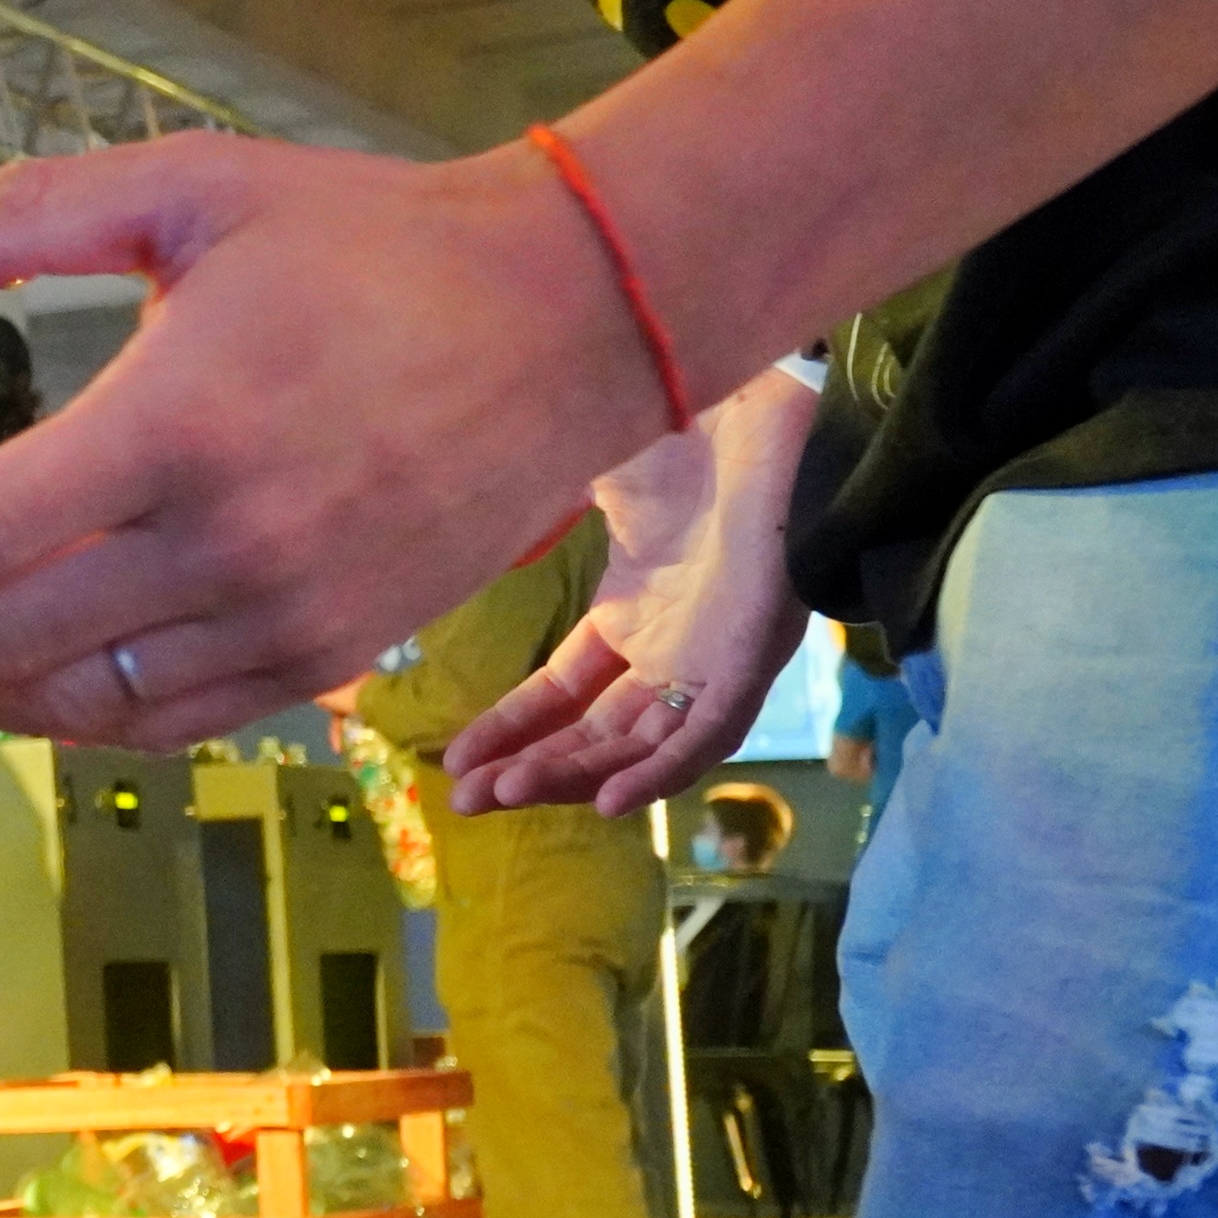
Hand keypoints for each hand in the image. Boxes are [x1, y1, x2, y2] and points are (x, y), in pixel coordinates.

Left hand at [0, 135, 668, 739]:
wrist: (574, 315)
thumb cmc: (373, 239)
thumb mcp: (197, 186)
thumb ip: (35, 216)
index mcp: (176, 427)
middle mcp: (228, 544)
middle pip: (1, 641)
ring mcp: (286, 614)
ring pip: (78, 699)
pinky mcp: (331, 654)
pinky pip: (166, 716)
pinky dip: (67, 715)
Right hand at [445, 372, 818, 815]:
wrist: (763, 415)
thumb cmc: (686, 441)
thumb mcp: (591, 485)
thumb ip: (537, 512)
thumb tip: (466, 519)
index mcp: (633, 612)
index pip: (563, 691)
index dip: (510, 727)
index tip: (454, 759)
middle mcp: (670, 649)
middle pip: (593, 733)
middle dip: (527, 768)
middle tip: (463, 802)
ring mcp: (710, 661)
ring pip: (640, 746)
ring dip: (573, 776)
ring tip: (505, 794)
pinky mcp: (750, 664)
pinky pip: (704, 738)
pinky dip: (657, 774)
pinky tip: (606, 802)